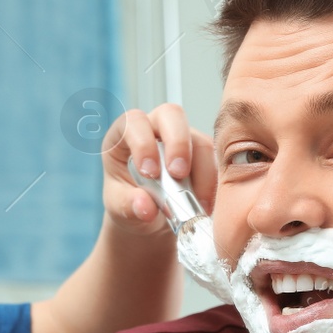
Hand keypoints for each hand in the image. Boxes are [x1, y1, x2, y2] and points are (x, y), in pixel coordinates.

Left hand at [99, 103, 216, 234]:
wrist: (147, 217)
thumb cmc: (127, 202)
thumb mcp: (117, 207)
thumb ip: (127, 205)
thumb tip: (145, 208)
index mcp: (125, 133)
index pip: (135, 122)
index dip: (144, 143)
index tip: (150, 173)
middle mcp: (155, 129)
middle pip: (172, 115)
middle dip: (179, 144)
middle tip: (179, 174)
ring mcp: (182, 138)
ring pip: (199, 140)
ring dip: (202, 171)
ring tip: (197, 204)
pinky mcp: (202, 155)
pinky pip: (215, 161)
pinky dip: (213, 183)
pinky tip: (206, 204)